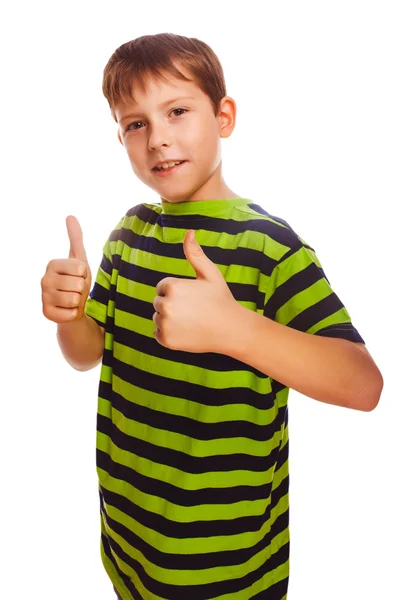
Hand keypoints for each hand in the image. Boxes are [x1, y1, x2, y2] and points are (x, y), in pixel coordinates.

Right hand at [41, 216, 91, 322]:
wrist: (72, 305)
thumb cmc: (76, 280)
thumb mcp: (79, 259)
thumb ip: (76, 238)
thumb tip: (70, 215)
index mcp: (52, 264)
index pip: (81, 269)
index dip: (85, 275)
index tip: (78, 277)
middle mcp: (44, 280)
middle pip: (78, 284)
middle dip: (82, 289)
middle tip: (75, 290)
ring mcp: (43, 297)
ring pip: (74, 299)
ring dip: (78, 301)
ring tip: (72, 299)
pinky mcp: (47, 313)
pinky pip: (71, 313)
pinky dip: (74, 313)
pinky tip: (68, 310)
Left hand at [153, 230, 238, 352]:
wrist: (231, 330)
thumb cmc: (221, 299)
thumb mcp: (210, 273)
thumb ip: (195, 253)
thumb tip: (189, 232)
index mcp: (172, 286)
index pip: (162, 287)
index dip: (178, 292)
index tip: (193, 298)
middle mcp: (165, 305)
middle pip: (158, 302)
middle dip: (172, 305)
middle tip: (193, 310)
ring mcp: (164, 324)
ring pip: (157, 318)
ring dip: (169, 319)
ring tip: (191, 321)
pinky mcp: (165, 340)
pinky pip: (158, 334)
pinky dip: (169, 334)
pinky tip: (186, 332)